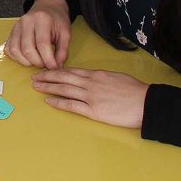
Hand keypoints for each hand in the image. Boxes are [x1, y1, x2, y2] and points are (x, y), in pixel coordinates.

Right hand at [3, 0, 70, 68]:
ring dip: (26, 61)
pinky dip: (17, 58)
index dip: (48, 60)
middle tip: (46, 65)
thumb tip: (57, 66)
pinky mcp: (11, 32)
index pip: (42, 44)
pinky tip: (27, 58)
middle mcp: (26, 21)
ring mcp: (16, 26)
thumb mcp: (66, 33)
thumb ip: (63, 50)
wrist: (47, 7)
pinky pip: (9, 49)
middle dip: (37, 62)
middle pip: (27, 49)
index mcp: (42, 19)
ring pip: (15, 50)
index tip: (54, 67)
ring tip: (37, 61)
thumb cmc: (56, 20)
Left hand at [31, 67, 149, 128]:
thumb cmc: (135, 91)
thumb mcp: (117, 78)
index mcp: (97, 74)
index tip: (48, 70)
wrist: (145, 103)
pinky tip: (48, 101)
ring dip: (48, 87)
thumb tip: (94, 79)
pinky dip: (58, 102)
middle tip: (35, 76)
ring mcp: (91, 96)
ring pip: (64, 89)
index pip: (73, 71)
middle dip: (48, 76)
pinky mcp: (93, 110)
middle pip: (64, 77)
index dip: (58, 71)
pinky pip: (71, 105)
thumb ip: (103, 78)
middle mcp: (91, 83)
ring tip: (36, 86)